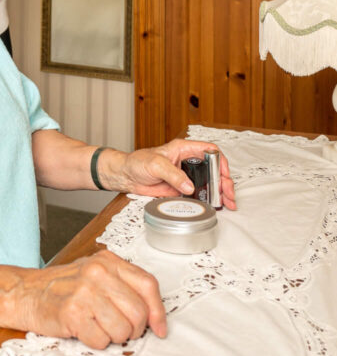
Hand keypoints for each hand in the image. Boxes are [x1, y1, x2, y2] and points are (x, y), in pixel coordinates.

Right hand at [13, 249, 166, 347]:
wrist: (26, 293)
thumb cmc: (64, 288)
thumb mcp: (96, 275)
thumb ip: (125, 287)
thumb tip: (155, 318)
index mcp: (108, 261)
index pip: (148, 285)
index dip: (157, 312)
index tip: (159, 328)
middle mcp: (97, 273)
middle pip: (138, 312)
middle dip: (133, 329)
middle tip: (118, 329)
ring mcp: (84, 292)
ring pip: (122, 330)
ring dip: (113, 337)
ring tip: (98, 327)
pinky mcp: (72, 313)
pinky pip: (101, 341)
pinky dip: (95, 342)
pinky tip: (84, 331)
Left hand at [101, 139, 235, 209]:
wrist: (126, 176)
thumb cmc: (137, 162)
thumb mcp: (155, 165)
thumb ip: (173, 174)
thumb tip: (189, 186)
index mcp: (184, 149)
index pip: (209, 151)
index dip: (220, 161)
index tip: (224, 174)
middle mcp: (188, 161)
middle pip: (213, 169)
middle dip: (224, 181)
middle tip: (229, 194)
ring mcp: (186, 176)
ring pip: (209, 182)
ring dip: (219, 192)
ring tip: (227, 203)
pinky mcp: (181, 189)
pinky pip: (198, 194)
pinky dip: (208, 200)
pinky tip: (214, 206)